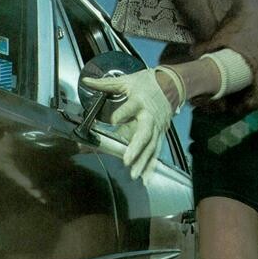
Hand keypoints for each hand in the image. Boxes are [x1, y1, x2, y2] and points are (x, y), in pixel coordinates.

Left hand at [80, 69, 171, 183]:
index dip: (123, 113)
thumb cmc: (148, 83)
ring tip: (134, 174)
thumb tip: (86, 81)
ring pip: (151, 146)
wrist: (171, 84)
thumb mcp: (127, 81)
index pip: (131, 107)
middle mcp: (149, 116)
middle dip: (136, 147)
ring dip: (143, 161)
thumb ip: (105, 84)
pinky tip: (146, 178)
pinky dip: (151, 165)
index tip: (113, 120)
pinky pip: (155, 151)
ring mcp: (157, 127)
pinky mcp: (160, 134)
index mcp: (140, 101)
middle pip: (144, 133)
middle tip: (127, 159)